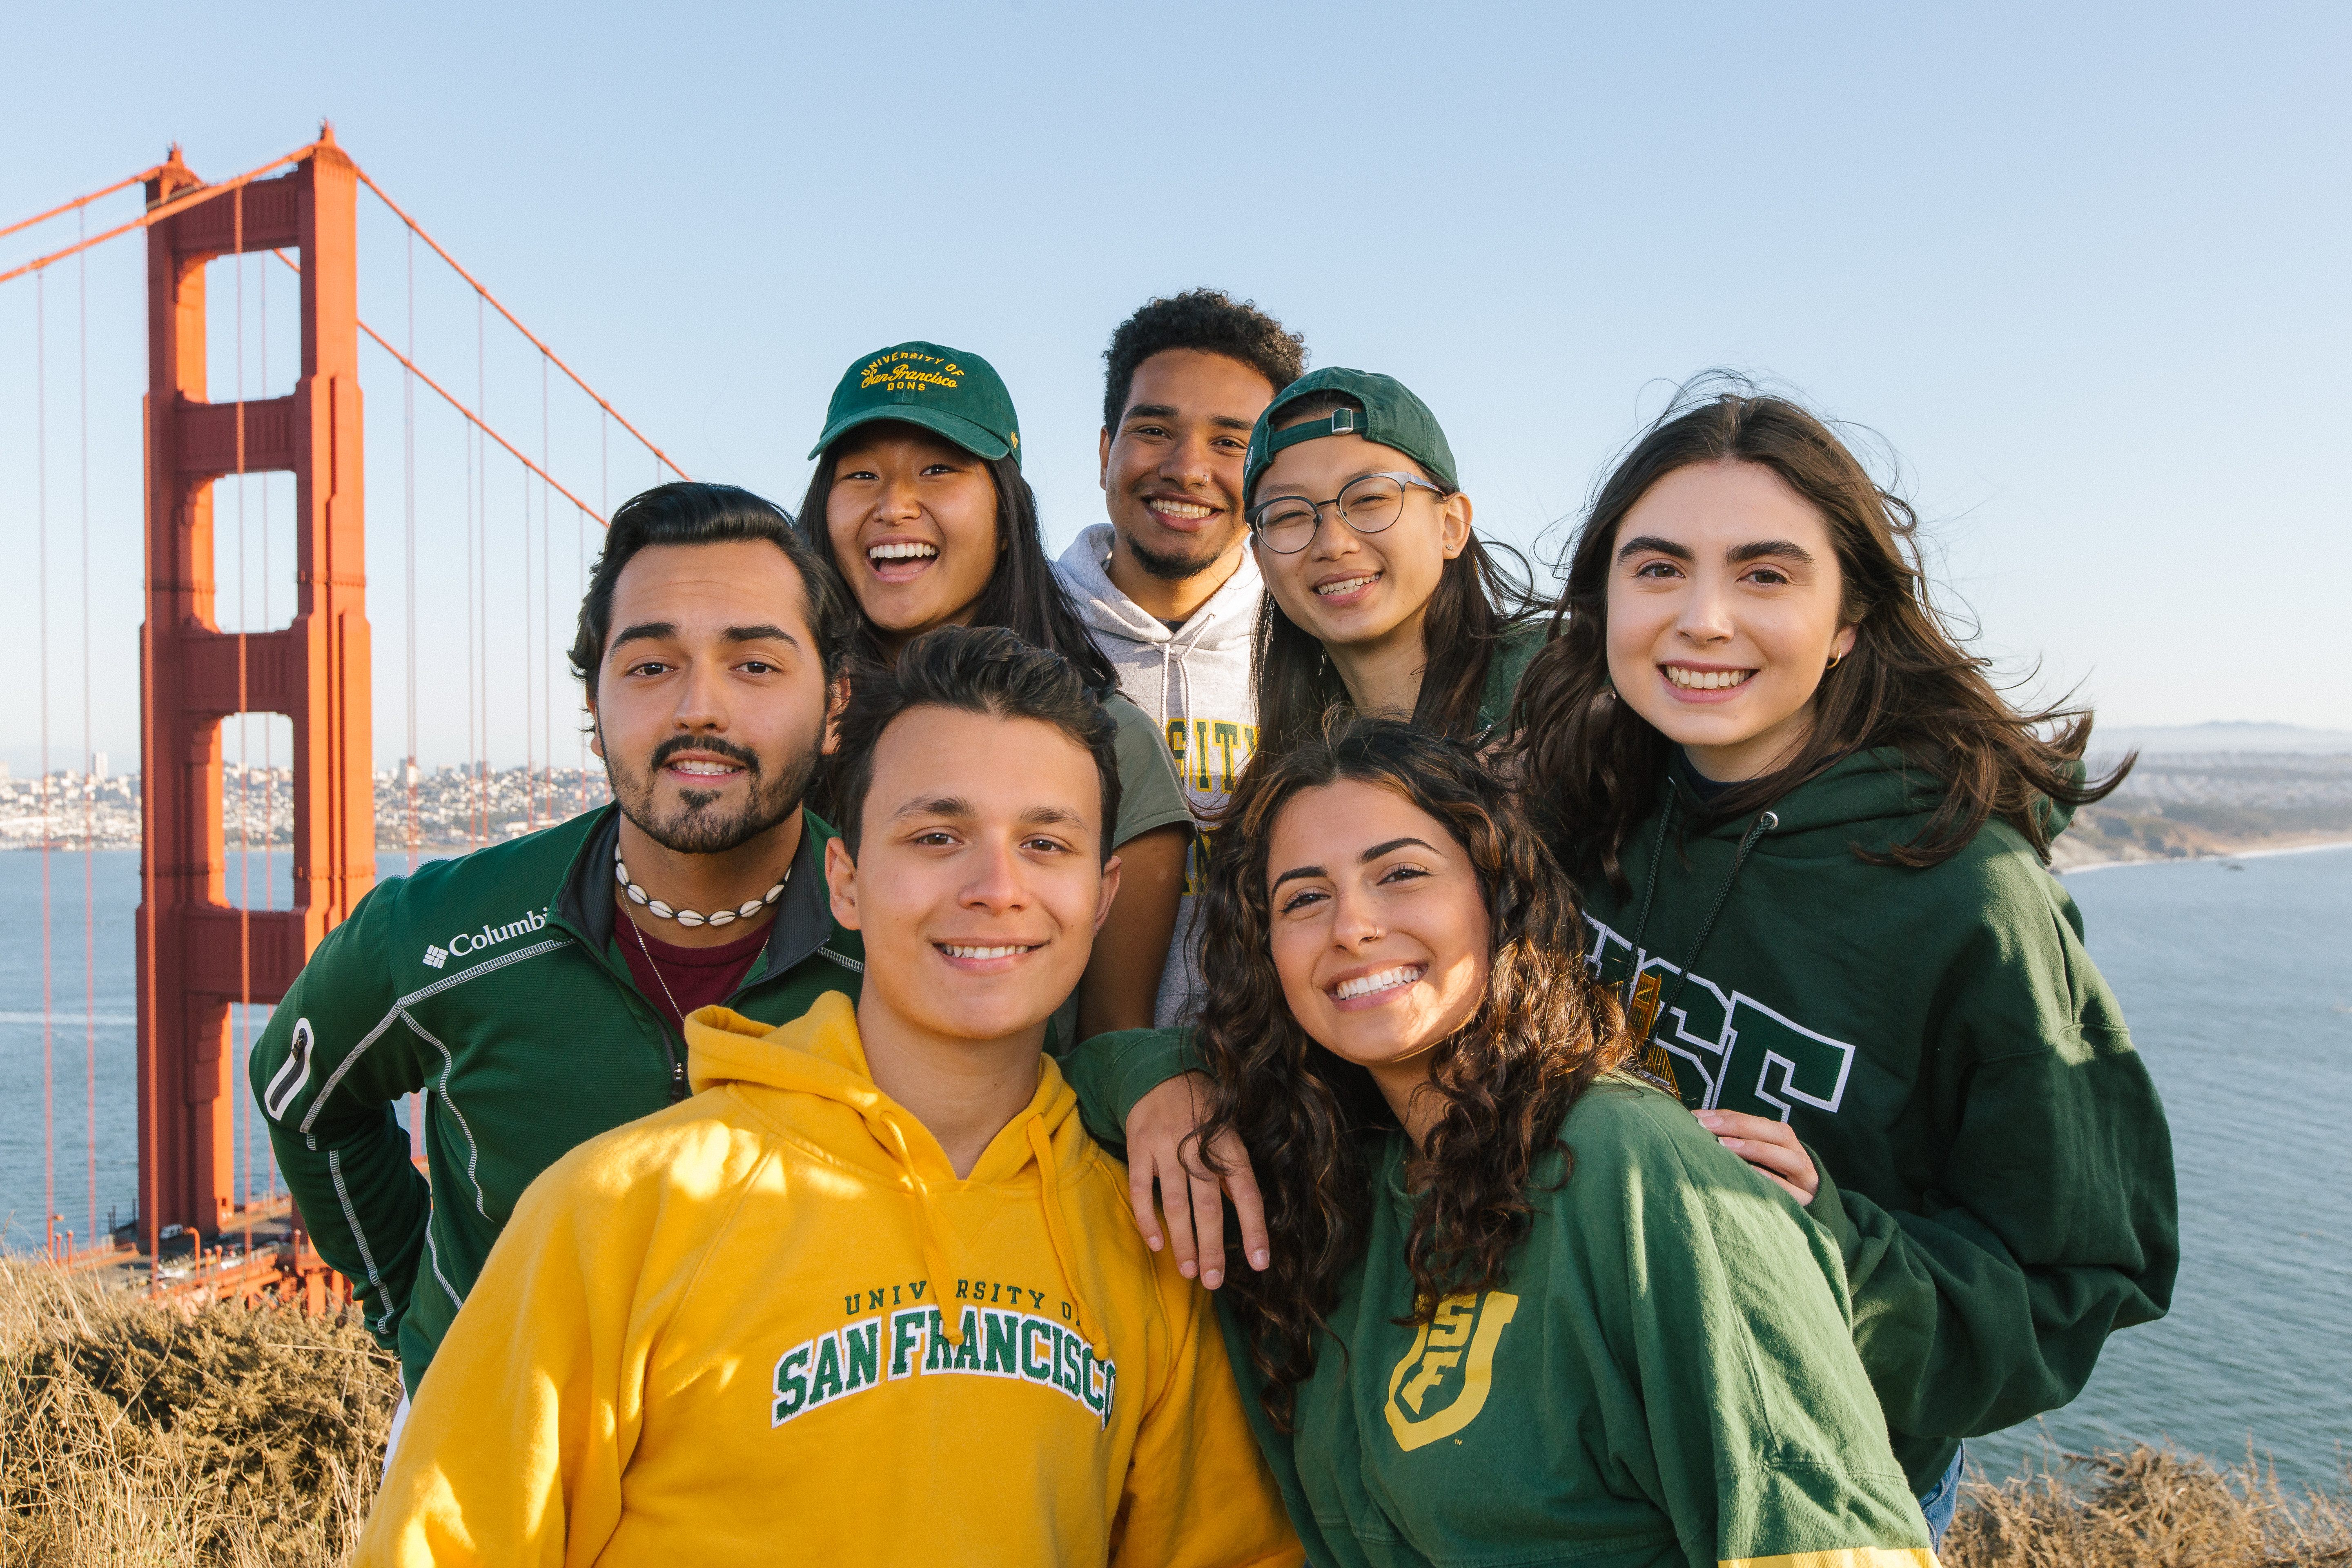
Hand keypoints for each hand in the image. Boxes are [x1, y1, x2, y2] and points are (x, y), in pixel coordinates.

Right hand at [1122, 1072, 1269, 1288]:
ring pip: (1175, 1202)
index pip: (1246, 1191)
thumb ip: (1232, 1174)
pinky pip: (1141, 1190)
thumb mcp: (1226, 1134)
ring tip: (1189, 1272)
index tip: (1260, 1262)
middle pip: (1207, 1204)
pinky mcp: (1138, 1147)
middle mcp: (1197, 1145)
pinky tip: (1156, 1244)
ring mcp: (1165, 1146)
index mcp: (1228, 1143)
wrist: (1159, 1073)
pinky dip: (1147, 1219)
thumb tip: (1248, 1221)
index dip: (1254, 1227)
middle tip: (1213, 1281)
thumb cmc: (1201, 1114)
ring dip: (1183, 1241)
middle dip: (1212, 1247)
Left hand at [1694, 1109, 1818, 1204]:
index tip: (1698, 1117)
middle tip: (1708, 1127)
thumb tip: (1699, 1125)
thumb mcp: (1758, 1156)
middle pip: (1779, 1133)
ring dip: (1757, 1149)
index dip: (1730, 1116)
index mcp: (1785, 1140)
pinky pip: (1792, 1191)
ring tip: (1725, 1145)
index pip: (1760, 1122)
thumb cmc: (1773, 1178)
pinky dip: (1773, 1180)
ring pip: (1790, 1159)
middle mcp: (1798, 1155)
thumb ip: (1737, 1140)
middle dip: (1741, 1126)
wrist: (1808, 1204)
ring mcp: (1806, 1179)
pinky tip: (1751, 1173)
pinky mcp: (1807, 1201)